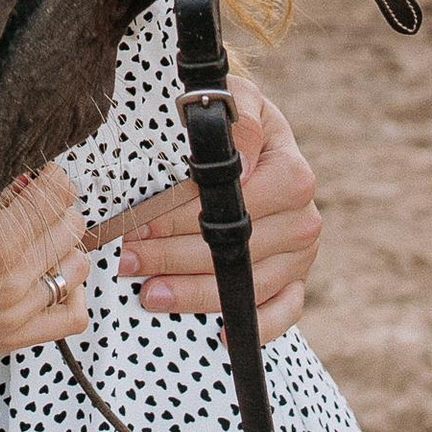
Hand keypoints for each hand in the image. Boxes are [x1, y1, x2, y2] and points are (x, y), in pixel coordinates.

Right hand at [0, 164, 90, 371]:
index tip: (39, 170)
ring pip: (77, 266)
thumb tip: (26, 171)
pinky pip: (73, 316)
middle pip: (71, 226)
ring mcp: (17, 315)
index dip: (51, 175)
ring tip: (38, 233)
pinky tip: (49, 273)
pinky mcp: (15, 338)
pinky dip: (72, 291)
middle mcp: (13, 282)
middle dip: (57, 204)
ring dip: (65, 243)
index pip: (54, 195)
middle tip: (33, 198)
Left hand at [94, 75, 321, 340]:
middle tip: (128, 260)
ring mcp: (301, 255)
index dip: (183, 216)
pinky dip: (255, 329)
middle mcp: (303, 218)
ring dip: (195, 293)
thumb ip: (236, 117)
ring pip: (249, 286)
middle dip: (173, 256)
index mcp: (292, 172)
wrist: (246, 137)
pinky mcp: (296, 282)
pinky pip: (283, 313)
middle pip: (236, 249)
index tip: (140, 223)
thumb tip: (238, 163)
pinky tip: (214, 333)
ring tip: (147, 293)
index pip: (236, 204)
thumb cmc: (230, 119)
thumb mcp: (233, 99)